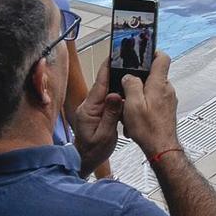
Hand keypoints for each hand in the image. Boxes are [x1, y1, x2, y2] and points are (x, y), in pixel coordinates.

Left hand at [70, 59, 122, 173]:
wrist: (84, 161)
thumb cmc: (93, 151)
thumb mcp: (104, 135)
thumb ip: (110, 115)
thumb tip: (114, 95)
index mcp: (89, 108)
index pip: (99, 83)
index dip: (108, 68)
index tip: (115, 54)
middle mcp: (89, 105)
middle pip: (104, 83)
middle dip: (116, 71)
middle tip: (130, 60)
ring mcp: (93, 107)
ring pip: (106, 89)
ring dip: (117, 81)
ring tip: (131, 72)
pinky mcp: (97, 111)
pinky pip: (107, 98)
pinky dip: (116, 92)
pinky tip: (126, 90)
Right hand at [119, 51, 180, 157]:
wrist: (161, 148)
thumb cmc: (149, 129)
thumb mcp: (132, 104)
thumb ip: (131, 85)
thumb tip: (129, 77)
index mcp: (159, 84)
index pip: (162, 58)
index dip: (152, 52)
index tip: (142, 53)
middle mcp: (167, 89)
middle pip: (154, 74)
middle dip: (139, 79)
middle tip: (127, 86)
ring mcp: (168, 100)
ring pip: (152, 89)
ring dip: (140, 96)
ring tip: (129, 108)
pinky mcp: (167, 110)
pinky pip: (154, 102)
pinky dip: (144, 106)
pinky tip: (135, 118)